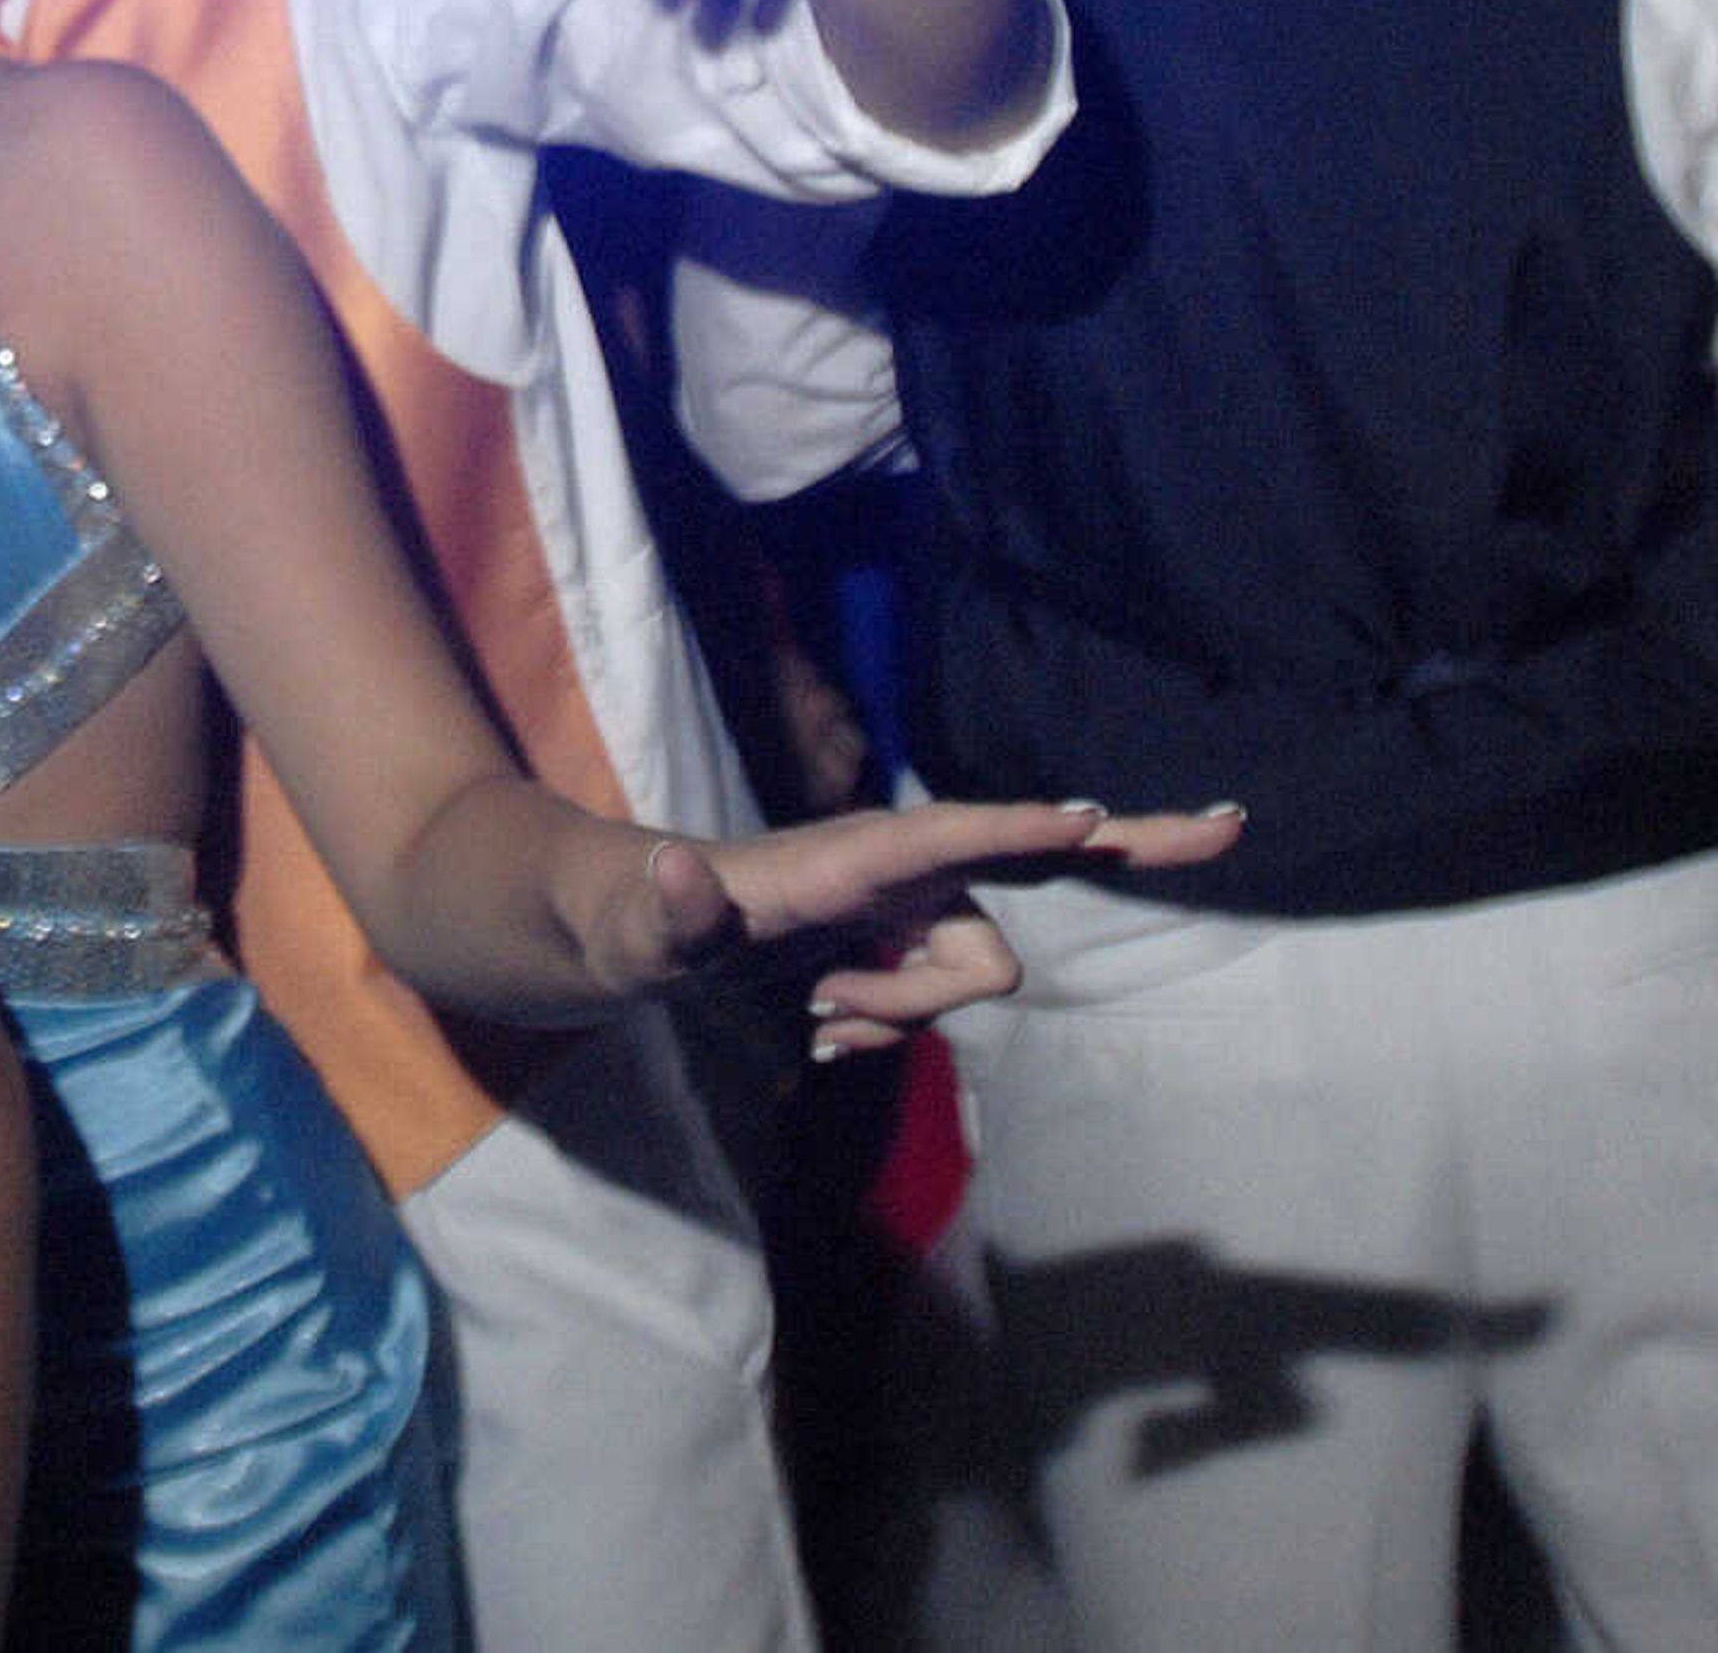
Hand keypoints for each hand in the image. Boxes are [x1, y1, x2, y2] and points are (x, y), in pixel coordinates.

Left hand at [604, 799, 1245, 1056]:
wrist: (630, 927)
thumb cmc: (625, 920)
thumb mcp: (629, 932)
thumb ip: (663, 913)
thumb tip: (677, 875)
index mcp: (835, 858)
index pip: (939, 837)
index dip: (1012, 830)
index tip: (1092, 819)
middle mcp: (887, 869)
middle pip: (1015, 879)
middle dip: (1110, 855)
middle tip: (1225, 827)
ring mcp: (901, 904)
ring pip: (973, 974)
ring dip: (909, 1011)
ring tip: (816, 1017)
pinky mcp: (897, 940)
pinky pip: (938, 1001)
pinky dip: (894, 1024)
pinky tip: (826, 1031)